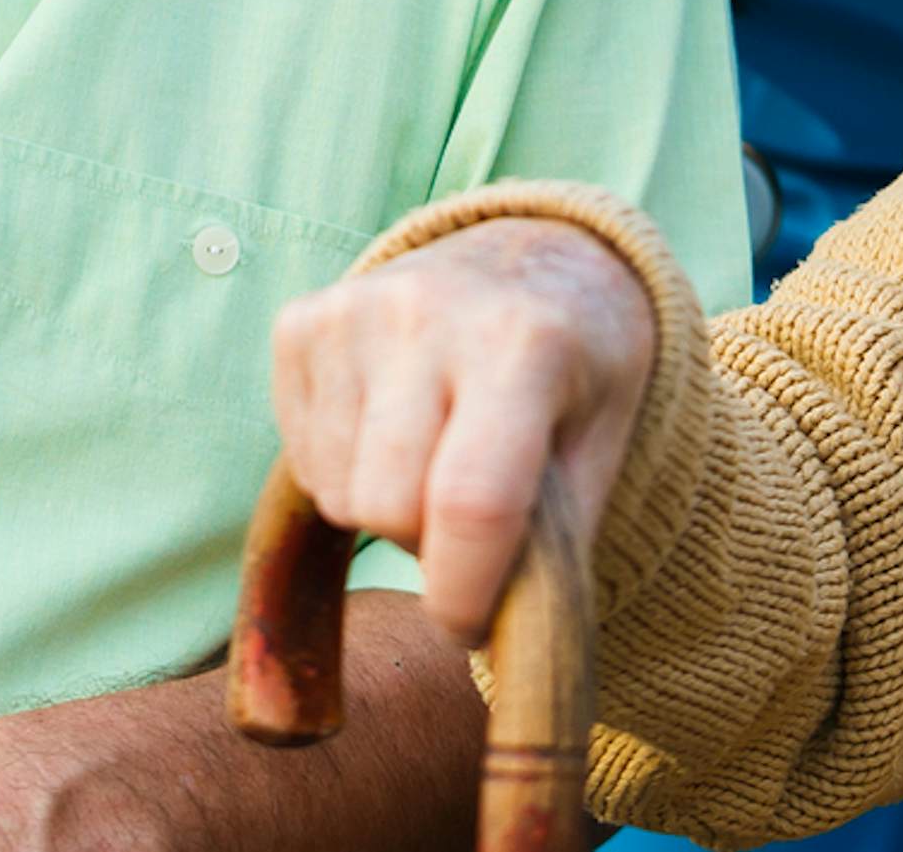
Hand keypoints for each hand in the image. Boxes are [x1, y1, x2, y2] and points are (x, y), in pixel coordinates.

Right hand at [269, 216, 658, 643]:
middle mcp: (430, 312)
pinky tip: (395, 427)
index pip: (473, 502)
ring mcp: (355, 308)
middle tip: (471, 519)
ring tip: (438, 458)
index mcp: (527, 341)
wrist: (536, 257)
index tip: (469, 626)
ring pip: (341, 493)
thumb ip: (553, 545)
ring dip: (385, 510)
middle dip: (427, 546)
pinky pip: (304, 460)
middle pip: (390, 507)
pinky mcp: (301, 320)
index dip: (463, 592)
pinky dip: (347, 472)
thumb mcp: (602, 447)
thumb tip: (493, 646)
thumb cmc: (578, 371)